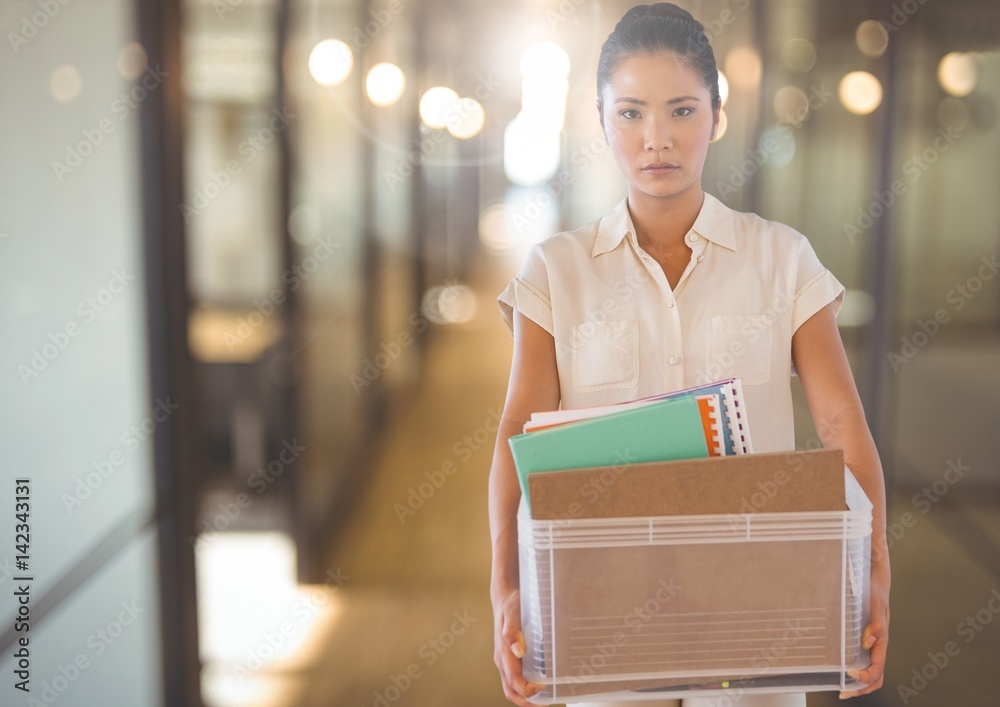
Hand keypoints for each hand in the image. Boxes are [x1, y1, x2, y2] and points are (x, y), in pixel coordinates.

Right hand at [493, 587, 544, 704]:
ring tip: (543, 701)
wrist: (504, 598)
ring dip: (525, 698)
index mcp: (503, 652)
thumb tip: (517, 651)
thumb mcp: (512, 612)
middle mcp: (502, 660)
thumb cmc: (510, 605)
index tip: (543, 688)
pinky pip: (513, 680)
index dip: (528, 689)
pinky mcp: (508, 659)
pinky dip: (523, 689)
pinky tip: (538, 687)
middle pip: (511, 690)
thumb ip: (512, 631)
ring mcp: (504, 661)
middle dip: (527, 701)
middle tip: (546, 703)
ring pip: (511, 687)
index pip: (514, 680)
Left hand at [840, 563, 889, 698]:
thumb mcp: (876, 604)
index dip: (865, 677)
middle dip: (861, 688)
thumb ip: (876, 623)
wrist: (876, 580)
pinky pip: (862, 658)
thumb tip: (869, 642)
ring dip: (857, 681)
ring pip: (869, 669)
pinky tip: (842, 667)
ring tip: (842, 686)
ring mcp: (871, 643)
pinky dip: (855, 668)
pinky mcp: (864, 637)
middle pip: (875, 675)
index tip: (850, 676)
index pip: (877, 668)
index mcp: (882, 641)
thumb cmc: (876, 592)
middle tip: (843, 692)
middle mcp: (877, 645)